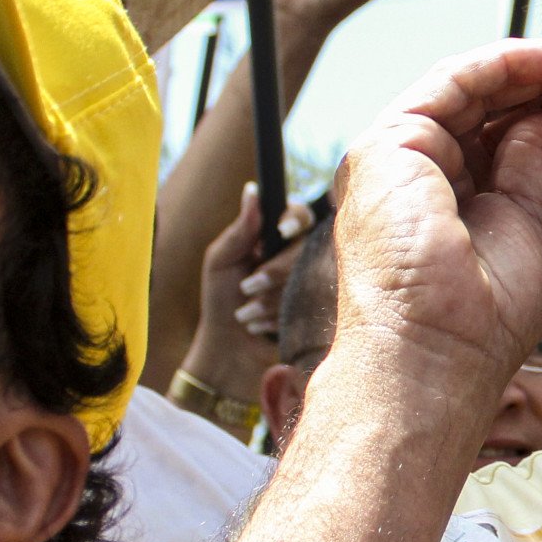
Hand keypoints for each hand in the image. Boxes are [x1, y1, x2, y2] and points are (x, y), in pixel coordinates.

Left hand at [177, 184, 315, 404]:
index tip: (282, 231)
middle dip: (274, 271)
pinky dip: (280, 316)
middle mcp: (300, 257)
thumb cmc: (220, 303)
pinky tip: (261, 327)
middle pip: (307, 247)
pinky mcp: (320, 310)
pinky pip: (313, 304)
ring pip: (309, 277)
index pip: (300, 216)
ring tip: (247, 314)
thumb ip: (240, 229)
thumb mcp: (221, 261)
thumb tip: (252, 190)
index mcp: (277, 240)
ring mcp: (313, 283)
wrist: (229, 352)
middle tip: (246, 287)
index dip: (295, 220)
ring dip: (271, 298)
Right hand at [325, 36, 541, 423]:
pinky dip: (508, 64)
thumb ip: (531, 165)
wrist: (437, 359)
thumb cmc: (482, 319)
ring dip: (534, 62)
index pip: (490, 127)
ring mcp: (392, 156)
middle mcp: (408, 169)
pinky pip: (454, 81)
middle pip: (480, 101)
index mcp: (435, 193)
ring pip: (467, 83)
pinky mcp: (388, 145)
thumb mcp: (524, 224)